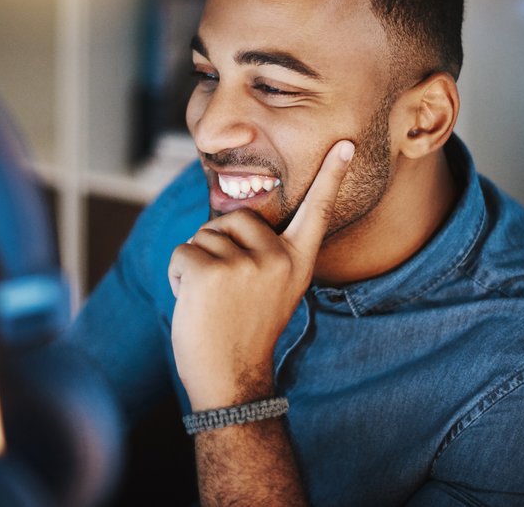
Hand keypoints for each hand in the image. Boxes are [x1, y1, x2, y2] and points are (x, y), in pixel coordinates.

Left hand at [168, 140, 355, 409]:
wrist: (229, 379)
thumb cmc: (242, 334)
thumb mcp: (269, 290)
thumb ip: (261, 255)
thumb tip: (235, 218)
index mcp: (297, 262)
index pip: (316, 213)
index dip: (330, 177)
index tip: (345, 144)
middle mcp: (278, 258)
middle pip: (234, 219)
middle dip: (218, 246)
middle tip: (226, 293)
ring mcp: (247, 263)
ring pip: (205, 235)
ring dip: (196, 263)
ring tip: (211, 301)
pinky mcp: (213, 270)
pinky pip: (183, 252)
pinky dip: (178, 274)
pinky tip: (195, 304)